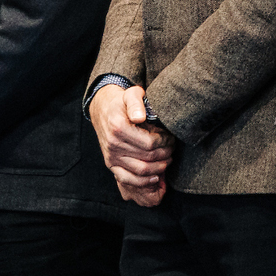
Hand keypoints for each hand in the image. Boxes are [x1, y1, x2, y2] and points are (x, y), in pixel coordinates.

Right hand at [89, 84, 174, 202]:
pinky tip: (155, 177)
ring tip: (167, 159)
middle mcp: (113, 144)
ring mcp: (111, 156)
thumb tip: (139, 117)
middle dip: (165, 153)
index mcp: (119, 127)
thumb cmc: (122, 102)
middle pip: (148, 157)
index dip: (165, 142)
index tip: (171, 137)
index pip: (150, 143)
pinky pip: (127, 179)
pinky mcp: (110, 164)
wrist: (103, 109)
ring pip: (141, 170)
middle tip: (172, 148)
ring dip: (159, 167)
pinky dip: (143, 182)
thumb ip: (136, 103)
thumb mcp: (131, 94)